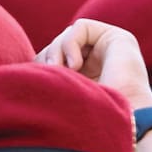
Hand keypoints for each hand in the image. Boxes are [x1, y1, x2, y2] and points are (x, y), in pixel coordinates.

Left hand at [37, 19, 151, 109]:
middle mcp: (103, 62)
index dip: (43, 64)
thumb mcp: (64, 96)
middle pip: (62, 44)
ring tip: (63, 72)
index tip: (41, 81)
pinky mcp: (119, 38)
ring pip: (69, 35)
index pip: (58, 59)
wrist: (123, 124)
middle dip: (49, 56)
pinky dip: (71, 43)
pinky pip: (81, 27)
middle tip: (50, 74)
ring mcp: (113, 49)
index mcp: (91, 79)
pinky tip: (76, 65)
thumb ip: (51, 78)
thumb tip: (29, 63)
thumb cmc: (93, 120)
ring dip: (57, 51)